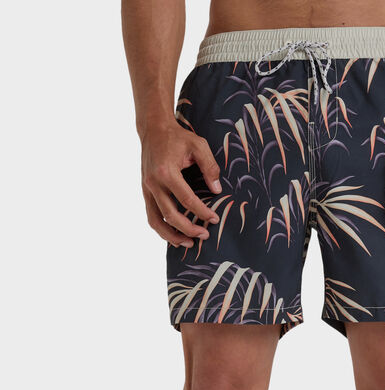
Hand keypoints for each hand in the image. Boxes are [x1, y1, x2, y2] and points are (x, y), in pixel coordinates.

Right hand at [140, 122, 221, 247]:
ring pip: (156, 221)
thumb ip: (210, 167)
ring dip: (172, 236)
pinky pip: (151, 216)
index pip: (187, 200)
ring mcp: (147, 189)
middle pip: (171, 215)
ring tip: (188, 244)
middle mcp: (153, 183)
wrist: (153, 129)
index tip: (214, 219)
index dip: (202, 212)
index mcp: (167, 172)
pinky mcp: (145, 192)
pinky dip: (162, 229)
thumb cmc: (177, 137)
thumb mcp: (198, 145)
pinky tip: (175, 236)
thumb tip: (217, 190)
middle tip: (205, 235)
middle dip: (189, 229)